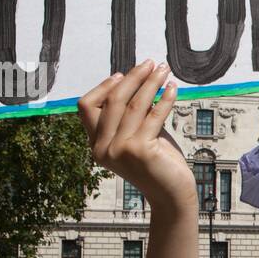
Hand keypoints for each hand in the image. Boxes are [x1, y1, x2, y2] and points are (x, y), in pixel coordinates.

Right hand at [77, 60, 190, 208]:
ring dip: (151, 83)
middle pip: (112, 101)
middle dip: (133, 77)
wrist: (171, 194)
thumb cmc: (157, 163)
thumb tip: (135, 79)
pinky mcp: (140, 151)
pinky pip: (154, 116)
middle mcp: (101, 148)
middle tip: (151, 63)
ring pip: (134, 105)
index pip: (86, 107)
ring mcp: (119, 151)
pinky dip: (165, 99)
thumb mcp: (138, 135)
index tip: (123, 74)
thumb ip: (131, 114)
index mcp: (95, 145)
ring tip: (164, 70)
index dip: (103, 87)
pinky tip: (173, 89)